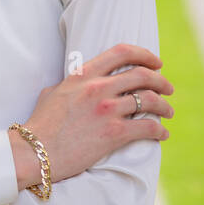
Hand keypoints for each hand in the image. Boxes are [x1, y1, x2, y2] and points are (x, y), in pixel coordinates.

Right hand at [18, 42, 172, 186]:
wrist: (34, 152)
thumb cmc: (41, 124)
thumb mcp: (52, 93)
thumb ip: (72, 84)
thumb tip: (82, 82)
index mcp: (82, 75)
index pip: (121, 52)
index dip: (144, 55)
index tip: (155, 62)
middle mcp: (97, 88)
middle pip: (143, 75)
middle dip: (161, 81)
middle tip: (167, 89)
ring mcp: (106, 111)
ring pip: (150, 100)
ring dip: (165, 106)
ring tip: (168, 112)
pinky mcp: (113, 134)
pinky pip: (148, 128)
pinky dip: (160, 131)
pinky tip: (162, 135)